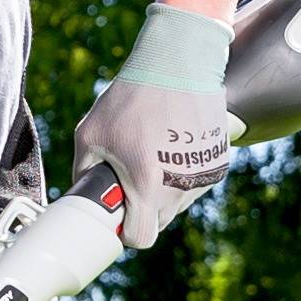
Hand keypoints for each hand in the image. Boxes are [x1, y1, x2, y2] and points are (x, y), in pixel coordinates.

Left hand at [73, 3, 240, 250]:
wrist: (179, 62)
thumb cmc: (130, 97)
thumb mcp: (89, 133)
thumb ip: (81, 171)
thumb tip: (81, 195)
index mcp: (145, 184)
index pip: (141, 238)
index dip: (127, 231)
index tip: (120, 216)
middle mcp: (179, 186)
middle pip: (159, 222)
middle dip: (143, 209)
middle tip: (132, 178)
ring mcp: (202, 175)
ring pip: (179, 204)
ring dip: (164, 192)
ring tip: (153, 155)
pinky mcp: (218, 162)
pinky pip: (196, 184)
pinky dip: (184, 175)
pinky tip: (173, 147)